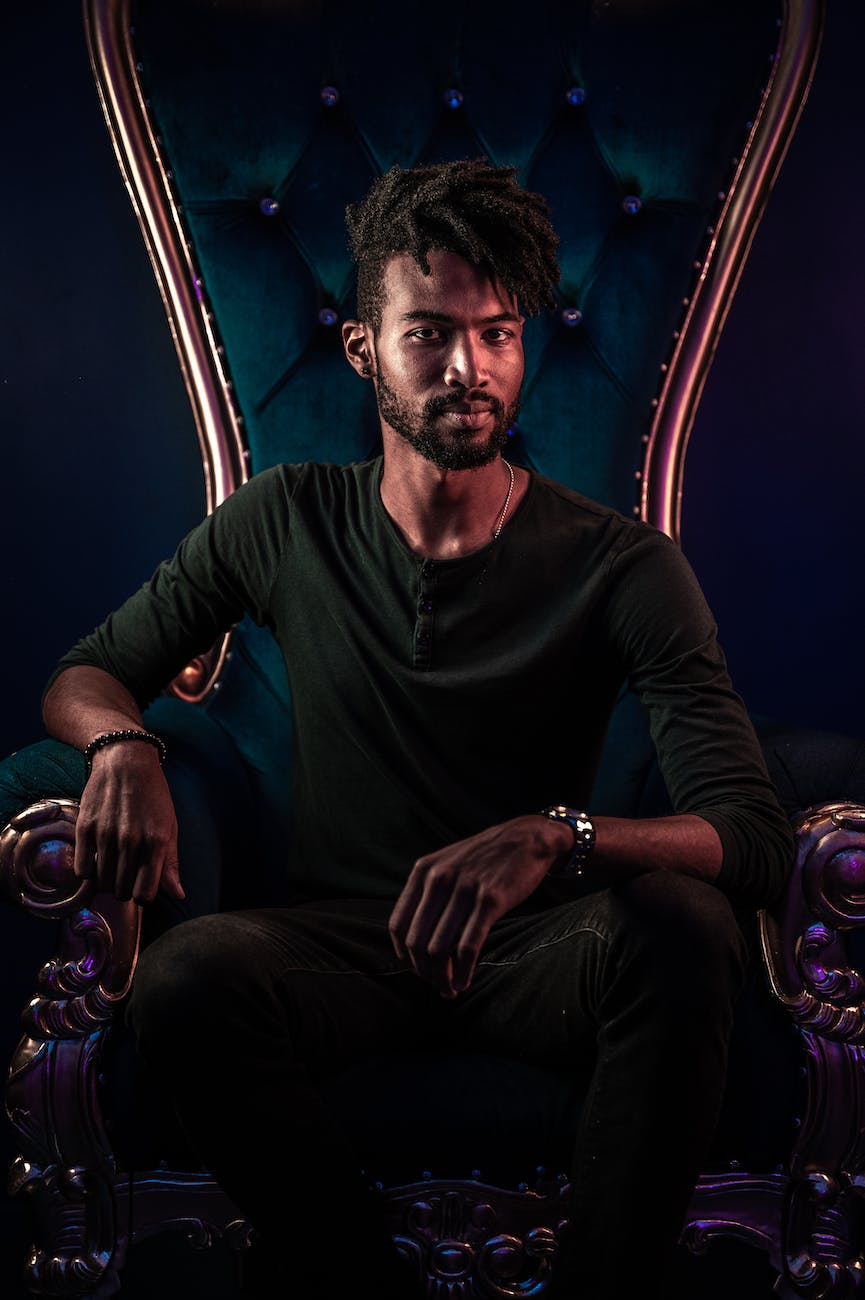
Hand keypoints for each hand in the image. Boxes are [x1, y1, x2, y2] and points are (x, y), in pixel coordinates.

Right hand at [74, 743, 182, 903]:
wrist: (126, 761)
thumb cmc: (153, 795)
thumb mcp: (170, 826)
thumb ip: (171, 863)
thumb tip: (178, 895)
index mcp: (157, 841)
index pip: (145, 893)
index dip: (143, 896)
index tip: (141, 888)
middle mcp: (131, 840)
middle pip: (122, 891)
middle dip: (125, 890)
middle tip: (126, 877)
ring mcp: (106, 834)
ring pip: (102, 883)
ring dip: (107, 882)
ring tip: (112, 868)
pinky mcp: (85, 827)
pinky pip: (82, 869)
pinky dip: (89, 872)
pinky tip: (97, 860)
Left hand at [388, 815, 569, 998]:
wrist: (527, 838)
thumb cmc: (486, 857)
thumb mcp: (447, 863)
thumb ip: (428, 892)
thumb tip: (415, 938)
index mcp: (422, 870)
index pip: (397, 924)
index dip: (404, 955)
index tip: (416, 969)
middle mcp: (438, 878)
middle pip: (416, 942)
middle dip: (423, 972)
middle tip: (436, 985)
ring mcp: (464, 889)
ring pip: (439, 949)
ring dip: (442, 978)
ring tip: (450, 989)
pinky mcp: (490, 901)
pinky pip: (468, 946)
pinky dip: (463, 971)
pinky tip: (465, 982)